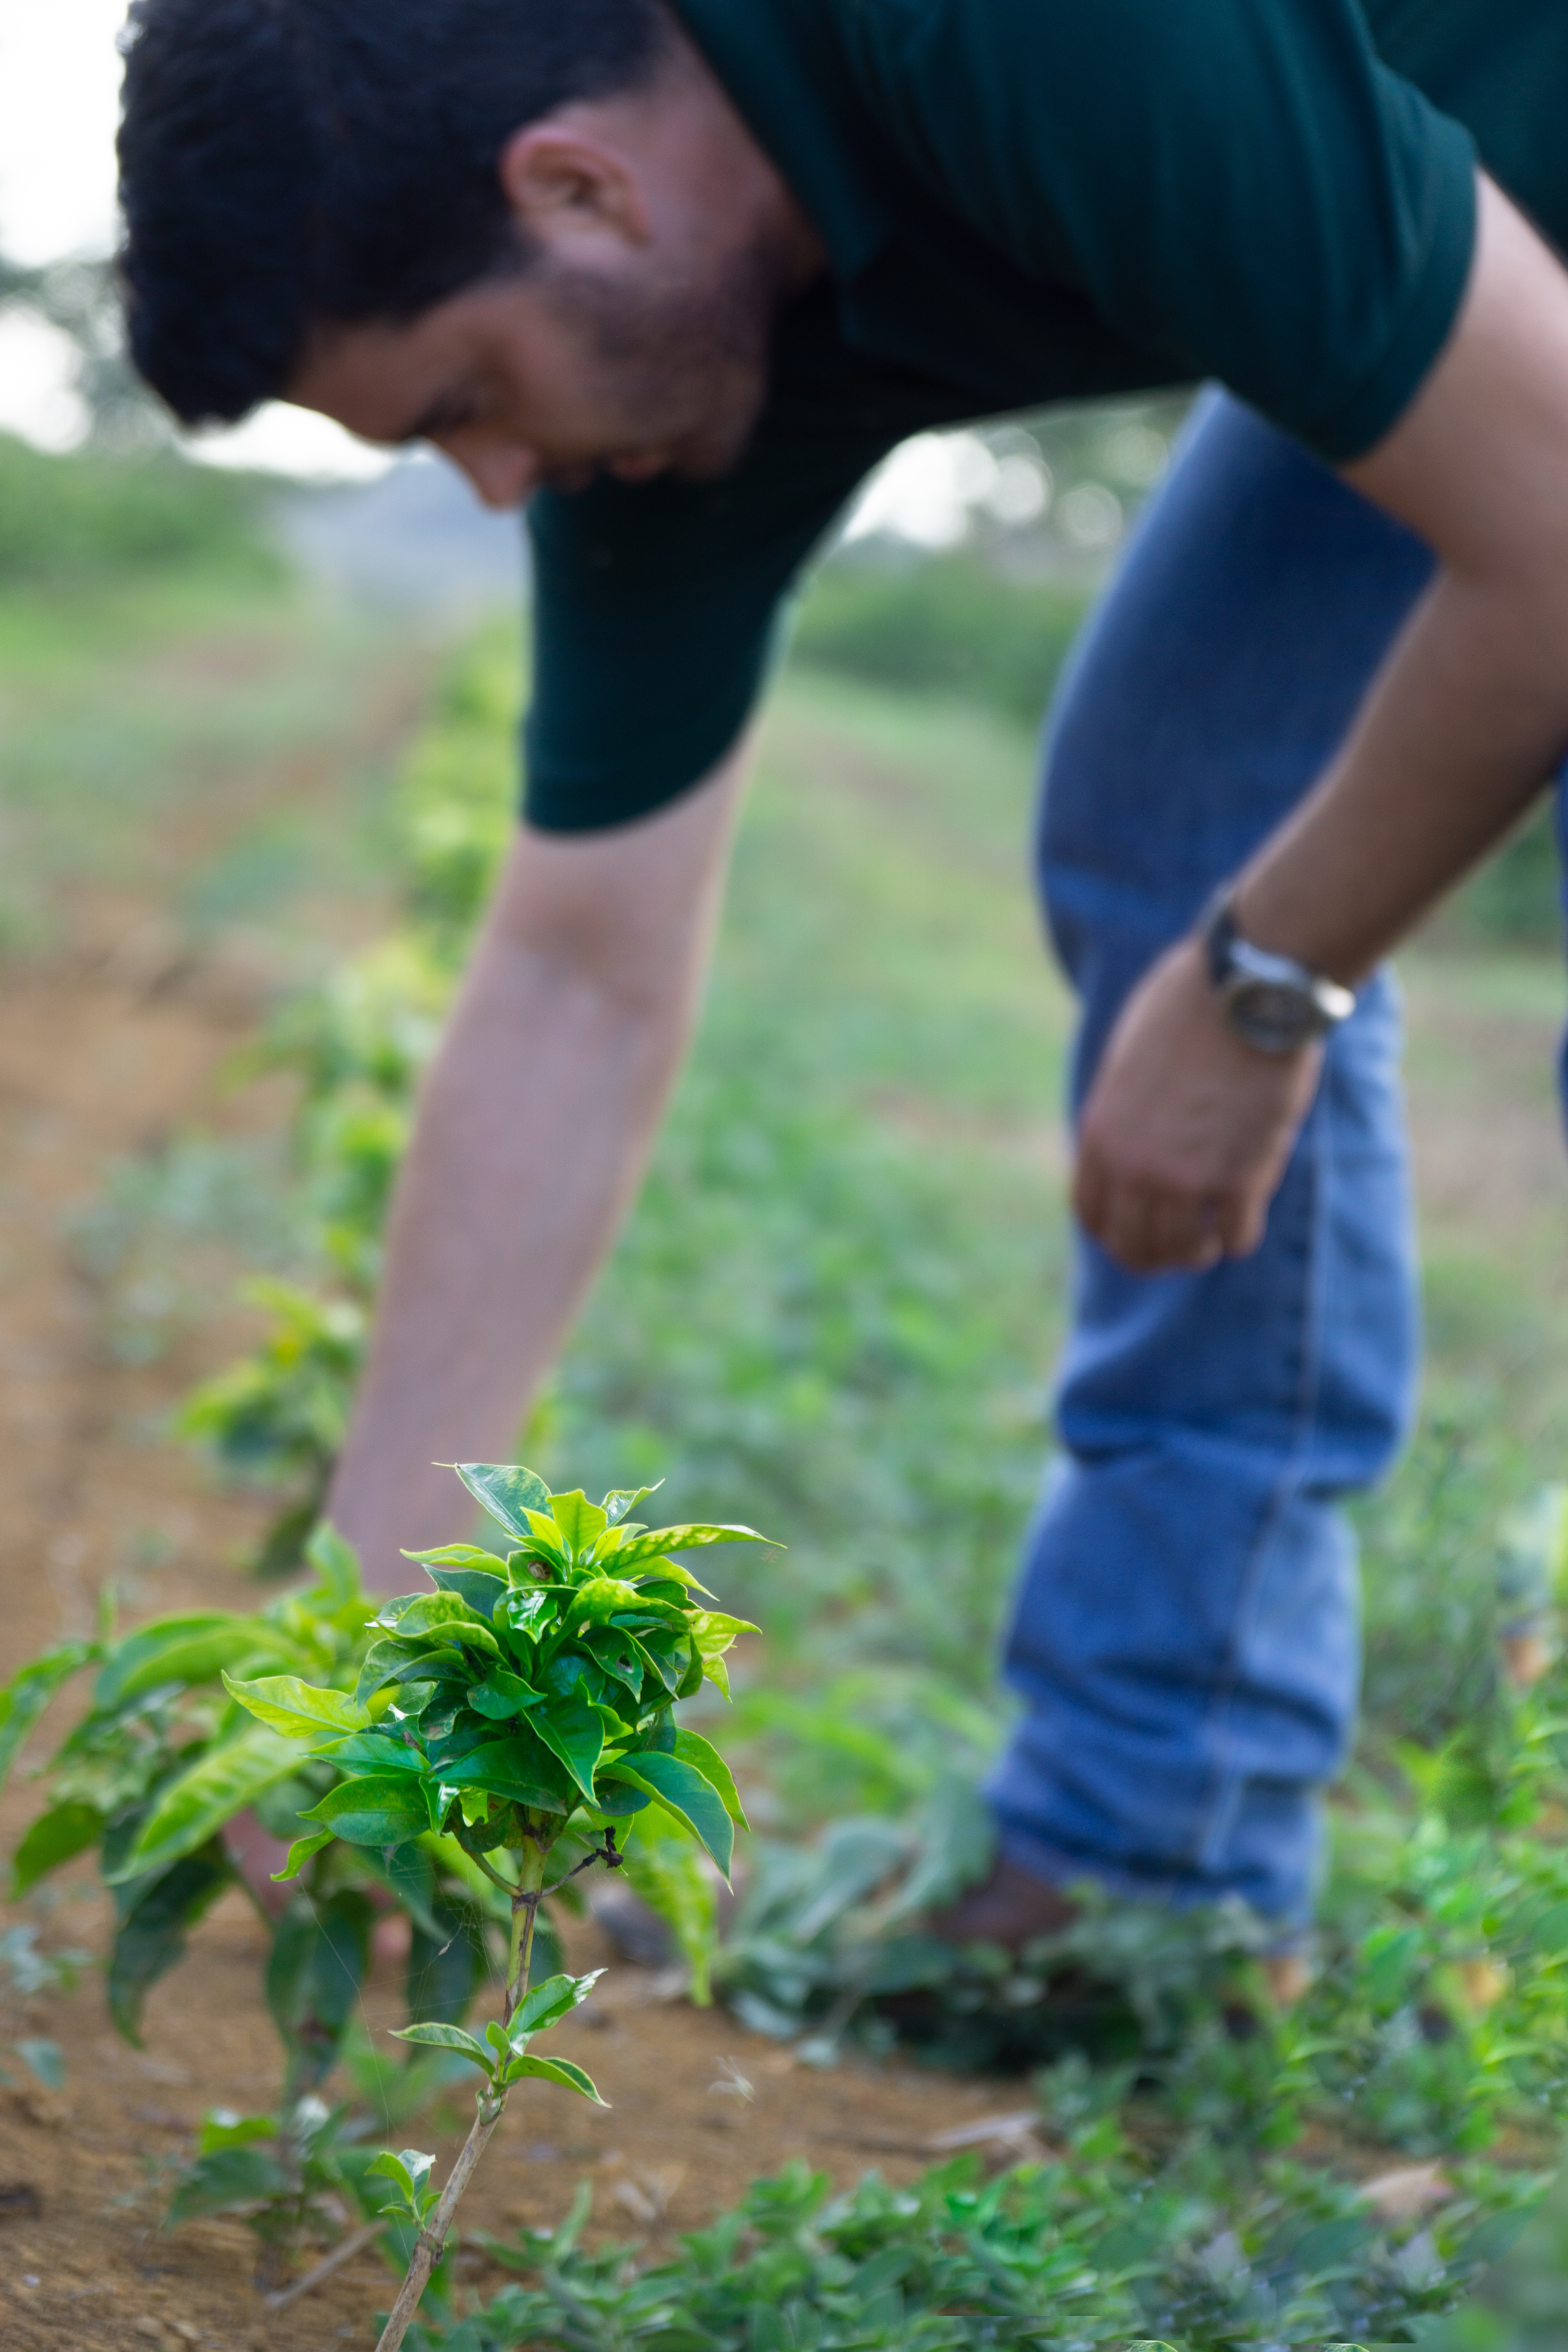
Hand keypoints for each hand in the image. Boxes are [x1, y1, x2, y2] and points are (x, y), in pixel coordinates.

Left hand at [1073, 937, 1322, 1271]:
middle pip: (1131, 1245)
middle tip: (1179, 1247)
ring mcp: (1185, 1177)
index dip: (1112, 1231)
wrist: (1247, 987)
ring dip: (1196, 1252)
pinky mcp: (1240, 1178)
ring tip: (1210, 1242)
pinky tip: (1244, 1220)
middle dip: (1153, 1254)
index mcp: (1101, 1133)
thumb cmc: (1190, 1003)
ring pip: (1182, 1251)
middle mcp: (1134, 1165)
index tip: (1135, 1230)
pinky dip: (1239, 1236)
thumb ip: (1121, 1104)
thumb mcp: (1128, 1053)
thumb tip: (1123, 1128)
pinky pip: (1236, 1238)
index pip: (1091, 1213)